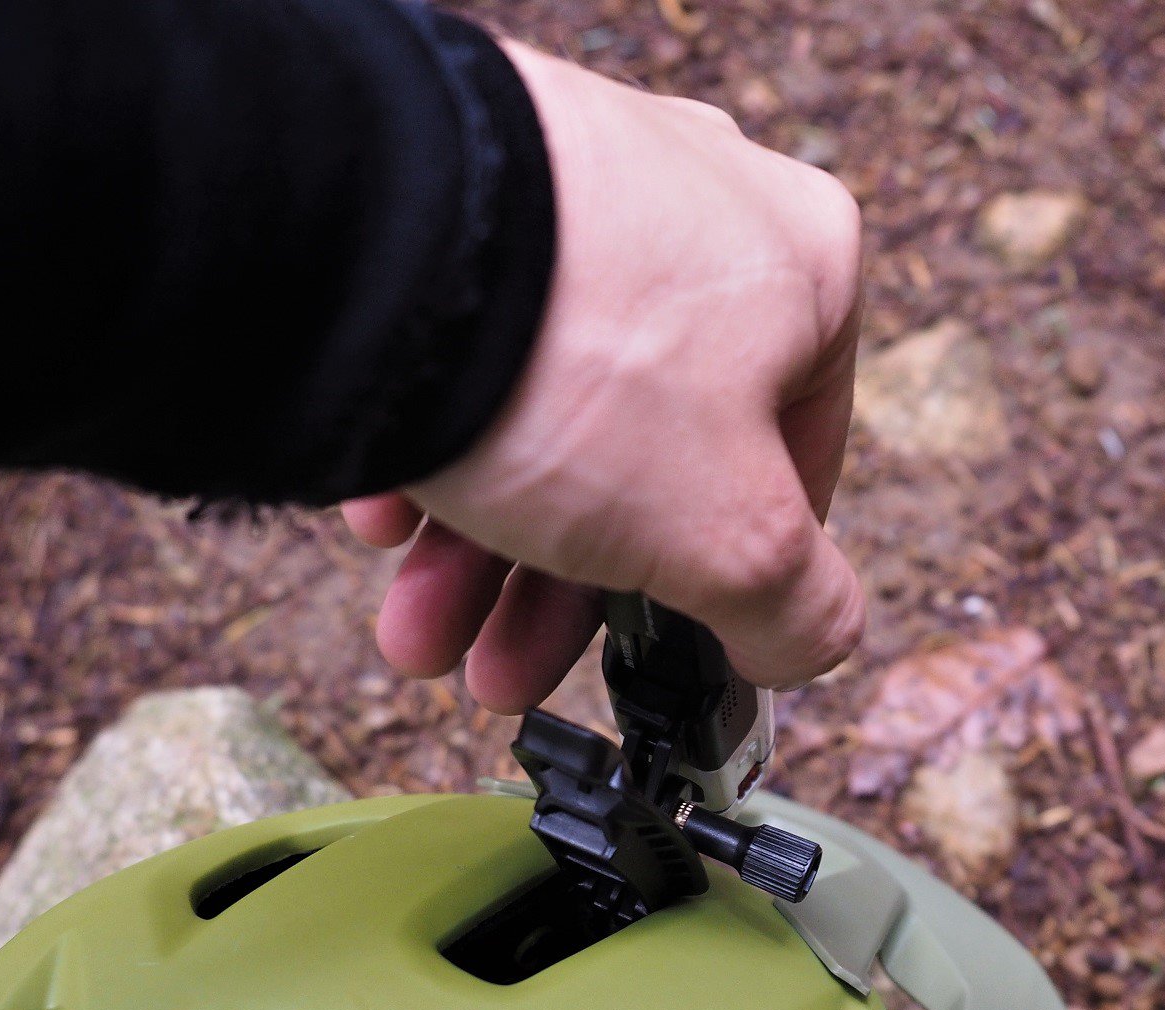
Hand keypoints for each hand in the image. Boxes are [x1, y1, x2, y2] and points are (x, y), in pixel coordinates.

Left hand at [344, 39, 865, 713]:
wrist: (358, 240)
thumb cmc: (579, 371)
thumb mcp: (734, 540)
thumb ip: (797, 607)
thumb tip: (804, 639)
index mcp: (805, 269)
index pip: (799, 461)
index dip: (735, 580)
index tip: (667, 647)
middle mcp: (694, 207)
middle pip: (651, 452)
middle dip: (565, 593)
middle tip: (504, 666)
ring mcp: (569, 189)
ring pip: (547, 410)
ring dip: (485, 550)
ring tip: (422, 634)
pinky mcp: (452, 192)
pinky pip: (463, 350)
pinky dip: (434, 446)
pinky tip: (388, 523)